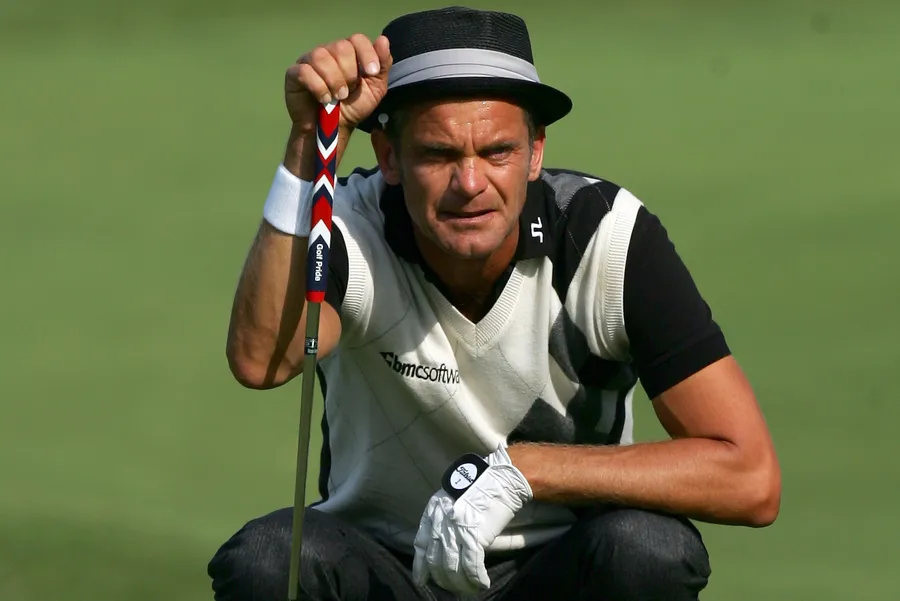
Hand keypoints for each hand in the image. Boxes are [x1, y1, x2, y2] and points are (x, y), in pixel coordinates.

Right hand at [284, 34, 392, 133]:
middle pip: (340, 46)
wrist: (332, 129)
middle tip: (349, 91)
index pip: (357, 39)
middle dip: (349, 72)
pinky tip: (324, 99)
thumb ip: (381, 67)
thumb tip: (383, 40)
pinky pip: (305, 71)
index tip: (371, 73)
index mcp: (348, 53)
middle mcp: (328, 52)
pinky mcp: (294, 74)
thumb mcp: (374, 90)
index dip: (366, 53)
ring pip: (321, 56)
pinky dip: (318, 87)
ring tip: (338, 97)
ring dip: (334, 80)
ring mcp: (309, 61)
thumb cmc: (352, 108)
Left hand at [412, 444, 532, 593]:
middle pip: (436, 561)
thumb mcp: (453, 500)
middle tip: (452, 587)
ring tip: (468, 589)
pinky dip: (476, 579)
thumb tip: (444, 545)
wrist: (501, 479)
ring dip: (460, 584)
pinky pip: (472, 567)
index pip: (421, 545)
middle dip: (443, 579)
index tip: (422, 580)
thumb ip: (445, 520)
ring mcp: (457, 531)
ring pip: (452, 568)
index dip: (421, 567)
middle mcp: (441, 522)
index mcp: (433, 512)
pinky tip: (481, 584)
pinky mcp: (475, 537)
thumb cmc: (481, 487)